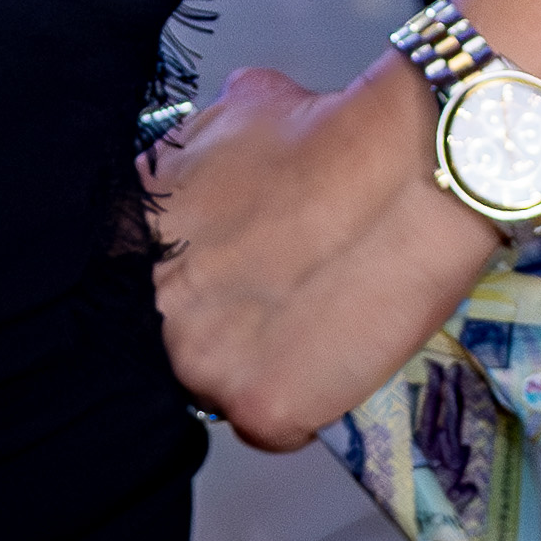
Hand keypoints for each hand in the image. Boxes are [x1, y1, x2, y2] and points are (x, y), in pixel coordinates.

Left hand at [144, 61, 500, 451]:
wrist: (410, 168)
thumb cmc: (330, 136)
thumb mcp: (235, 112)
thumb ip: (198, 154)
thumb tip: (201, 156)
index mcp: (134, 240)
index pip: (130, 285)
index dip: (185, 282)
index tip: (221, 277)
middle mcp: (155, 309)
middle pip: (171, 340)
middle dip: (219, 323)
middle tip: (274, 298)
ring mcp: (203, 366)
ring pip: (220, 386)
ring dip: (260, 365)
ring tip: (313, 320)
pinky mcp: (262, 411)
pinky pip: (273, 429)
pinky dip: (305, 404)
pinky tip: (334, 355)